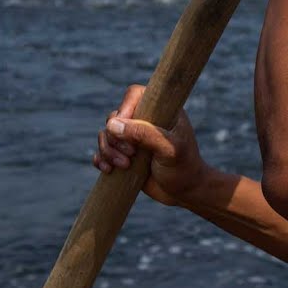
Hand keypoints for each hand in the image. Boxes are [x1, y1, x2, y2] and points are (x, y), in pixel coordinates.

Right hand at [93, 84, 208, 206]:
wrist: (186, 193)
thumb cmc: (183, 168)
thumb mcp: (169, 150)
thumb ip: (145, 134)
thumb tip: (112, 124)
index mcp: (161, 111)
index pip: (135, 94)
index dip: (124, 108)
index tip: (123, 127)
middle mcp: (146, 121)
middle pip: (115, 117)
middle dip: (115, 138)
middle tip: (131, 155)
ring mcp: (134, 139)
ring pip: (106, 135)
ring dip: (108, 150)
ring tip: (124, 166)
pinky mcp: (125, 155)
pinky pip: (103, 151)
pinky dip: (101, 159)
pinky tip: (108, 170)